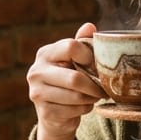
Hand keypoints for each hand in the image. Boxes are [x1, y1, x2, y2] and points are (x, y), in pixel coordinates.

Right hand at [27, 23, 103, 139]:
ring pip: (77, 96)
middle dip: (95, 85)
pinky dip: (85, 109)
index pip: (70, 47)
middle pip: (75, 78)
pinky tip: (83, 106)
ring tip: (95, 96)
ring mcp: (37, 93)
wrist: (54, 113)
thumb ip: (81, 43)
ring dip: (91, 98)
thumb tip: (89, 26)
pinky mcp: (44, 112)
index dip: (89, 56)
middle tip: (105, 88)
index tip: (96, 65)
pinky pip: (75, 110)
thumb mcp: (73, 61)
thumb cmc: (67, 81)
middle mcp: (36, 72)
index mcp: (44, 54)